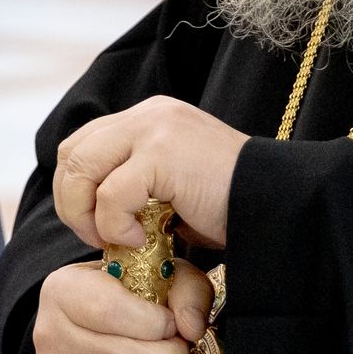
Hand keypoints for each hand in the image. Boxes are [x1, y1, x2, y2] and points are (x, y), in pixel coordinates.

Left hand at [53, 96, 249, 250]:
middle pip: (72, 153)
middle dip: (72, 203)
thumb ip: (135, 184)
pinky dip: (115, 224)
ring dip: (87, 214)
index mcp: (149, 118)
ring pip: (82, 168)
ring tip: (117, 239)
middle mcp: (148, 114)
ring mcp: (155, 127)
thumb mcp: (172, 187)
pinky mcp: (163, 151)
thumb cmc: (231, 206)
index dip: (75, 190)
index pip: (81, 145)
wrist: (281, 202)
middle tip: (98, 238)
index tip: (95, 227)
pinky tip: (142, 239)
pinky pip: (111, 193)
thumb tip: (92, 212)